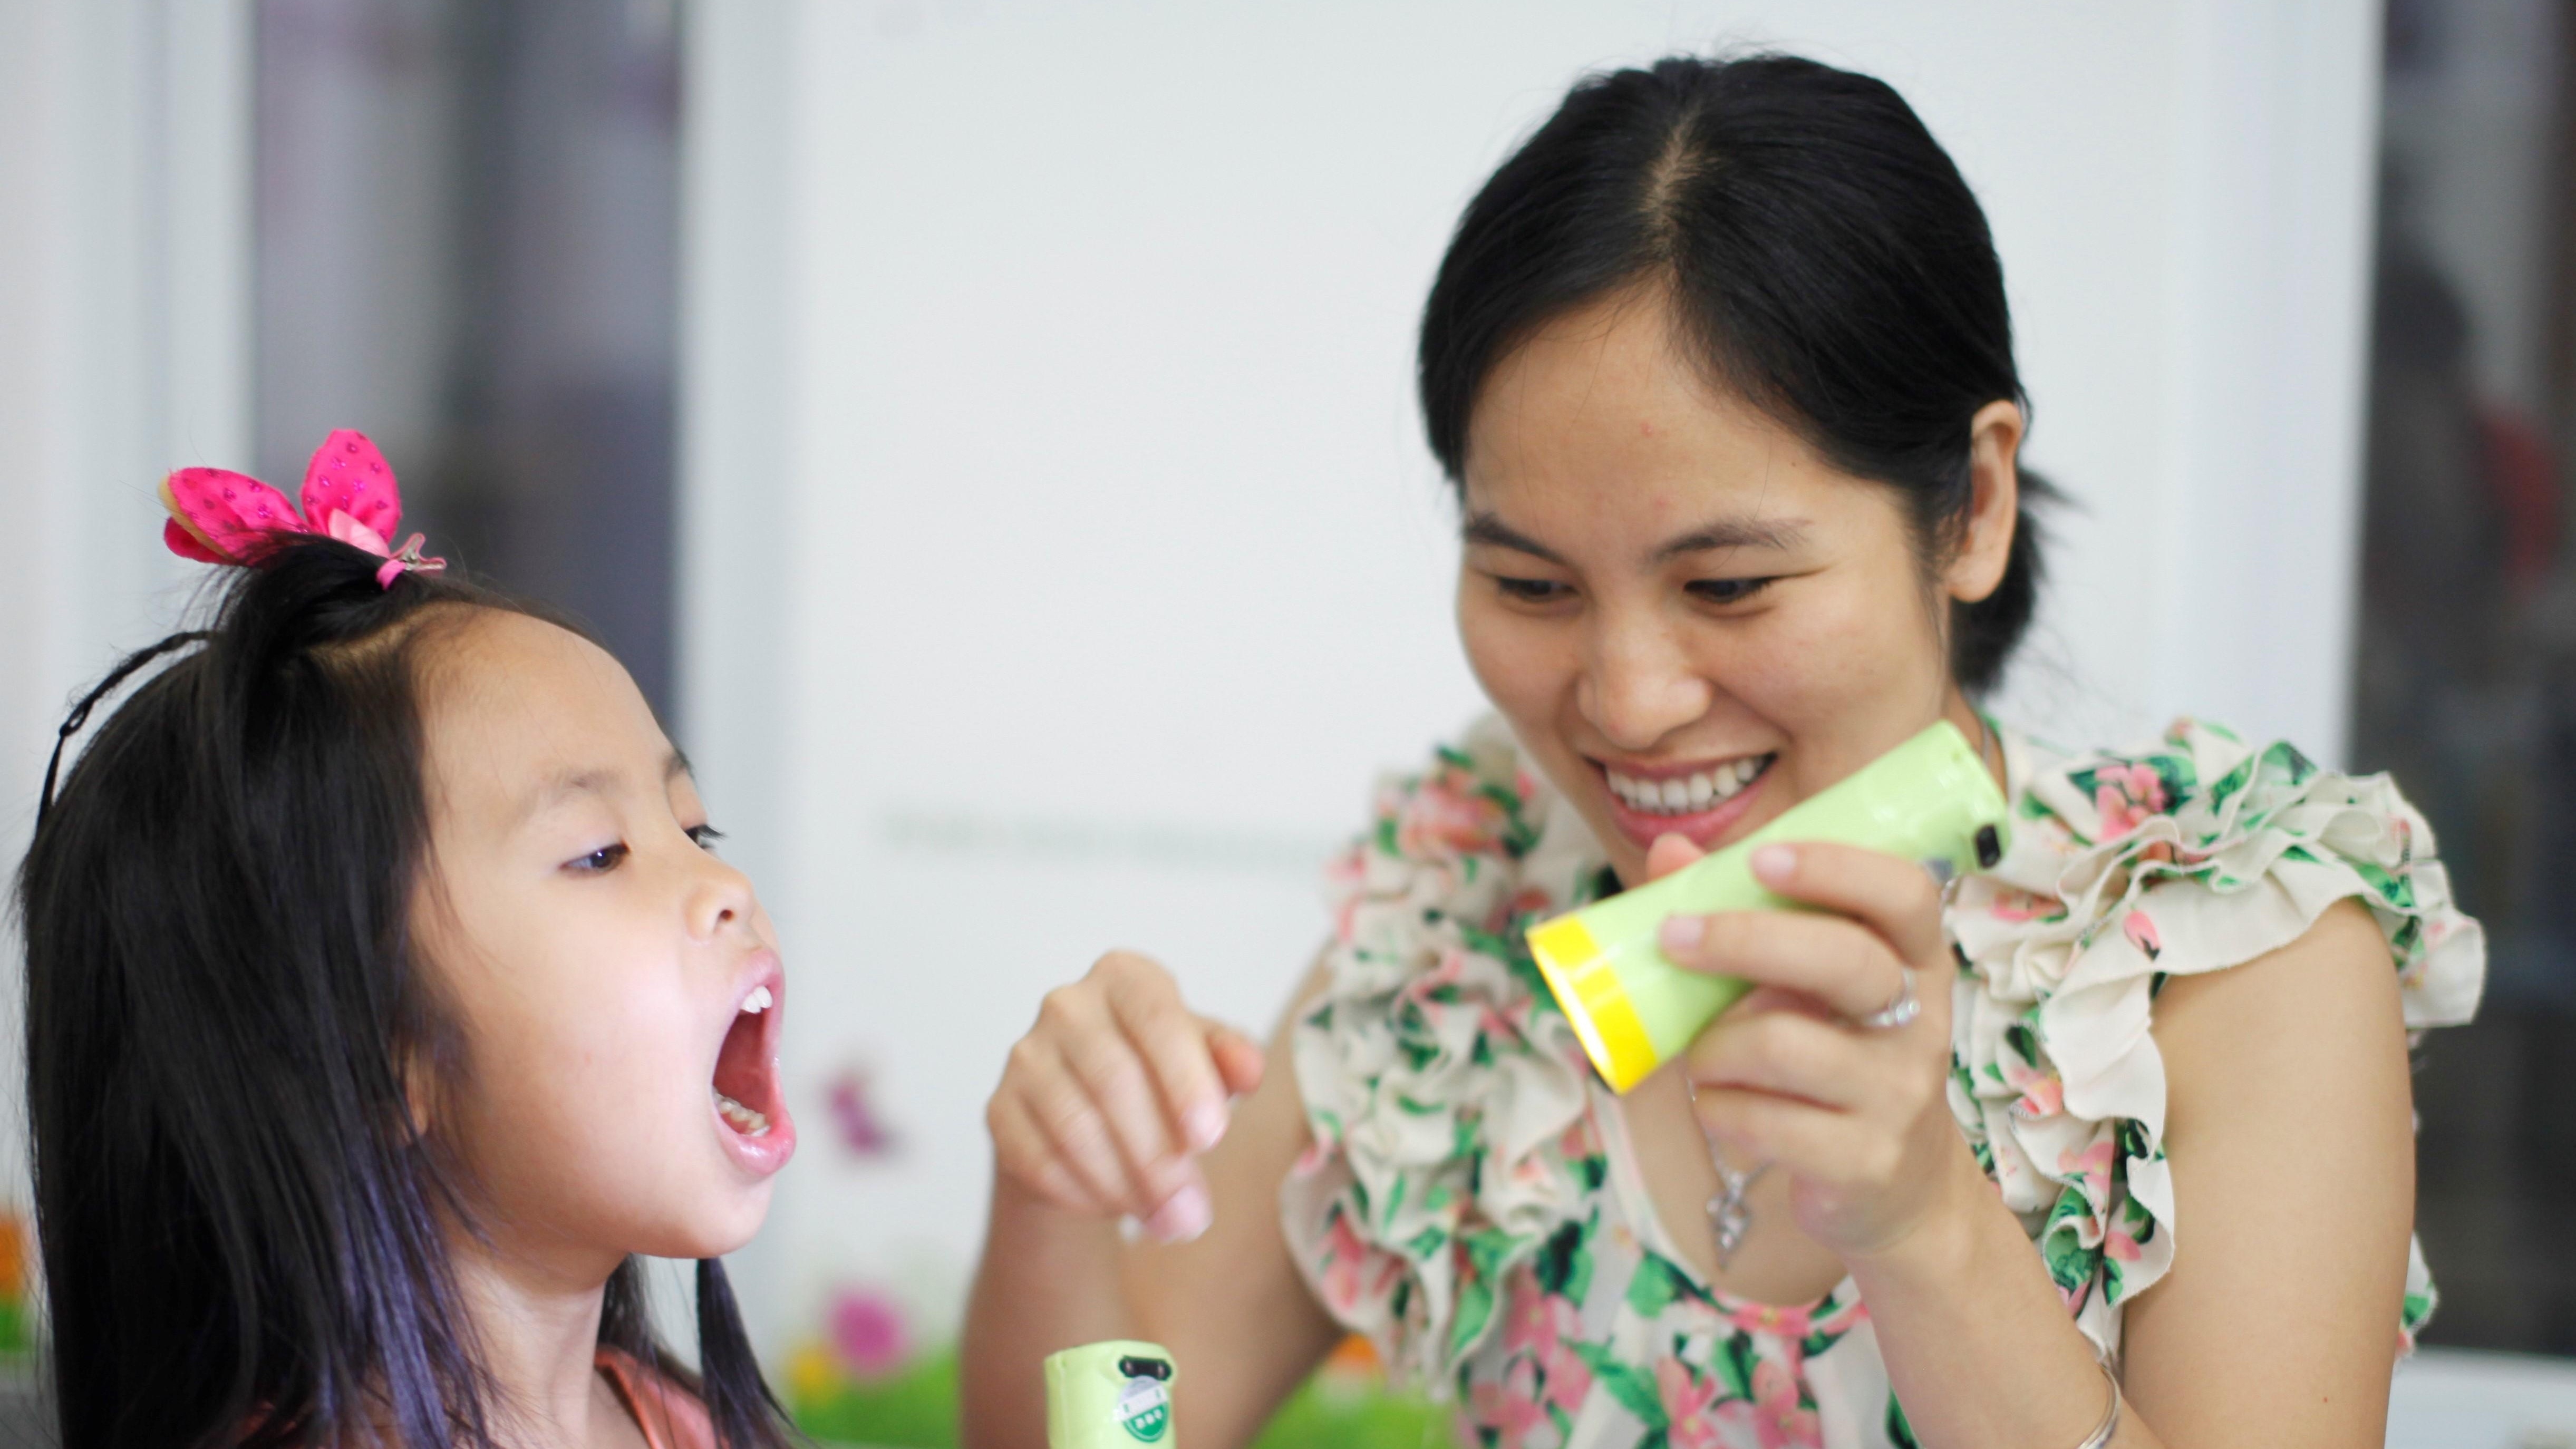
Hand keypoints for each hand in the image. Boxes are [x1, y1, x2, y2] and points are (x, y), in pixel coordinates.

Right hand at [986, 950, 1265, 1242]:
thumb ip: (1230, 1058)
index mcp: (1126, 977)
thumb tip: (1248, 1067)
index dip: (1185, 1079)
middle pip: (1114, 1080)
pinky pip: (1040, 1160)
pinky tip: (1117, 1207)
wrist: (1093, 1108)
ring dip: (1126, 1185)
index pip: (1157, 1017)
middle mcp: (1068, 1006)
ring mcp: (1026, 1056)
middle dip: (1159, 1156)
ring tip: (1169, 1220)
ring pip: (1075, 1127)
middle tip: (1193, 1212)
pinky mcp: (1000, 1108)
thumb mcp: (1207, 1059)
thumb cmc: (1161, 1074)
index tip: (1212, 1139)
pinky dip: (1085, 1193)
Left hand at [1648, 834, 1982, 1259]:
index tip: (1760, 859)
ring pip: (1783, 1043)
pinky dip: (1718, 1108)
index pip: (1903, 894)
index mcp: (1914, 961)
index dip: (1836, 868)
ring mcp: (1899, 1094)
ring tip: (1702, 1057)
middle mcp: (1920, 1021)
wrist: (1895, 1187)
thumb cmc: (1832, 1059)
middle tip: (1673, 937)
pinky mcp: (1866, 1161)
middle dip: (1744, 940)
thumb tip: (1669, 852)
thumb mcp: (1803, 988)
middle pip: (1842, 959)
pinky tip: (1720, 1105)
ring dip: (1713, 1046)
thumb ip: (1743, 917)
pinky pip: (1764, 1121)